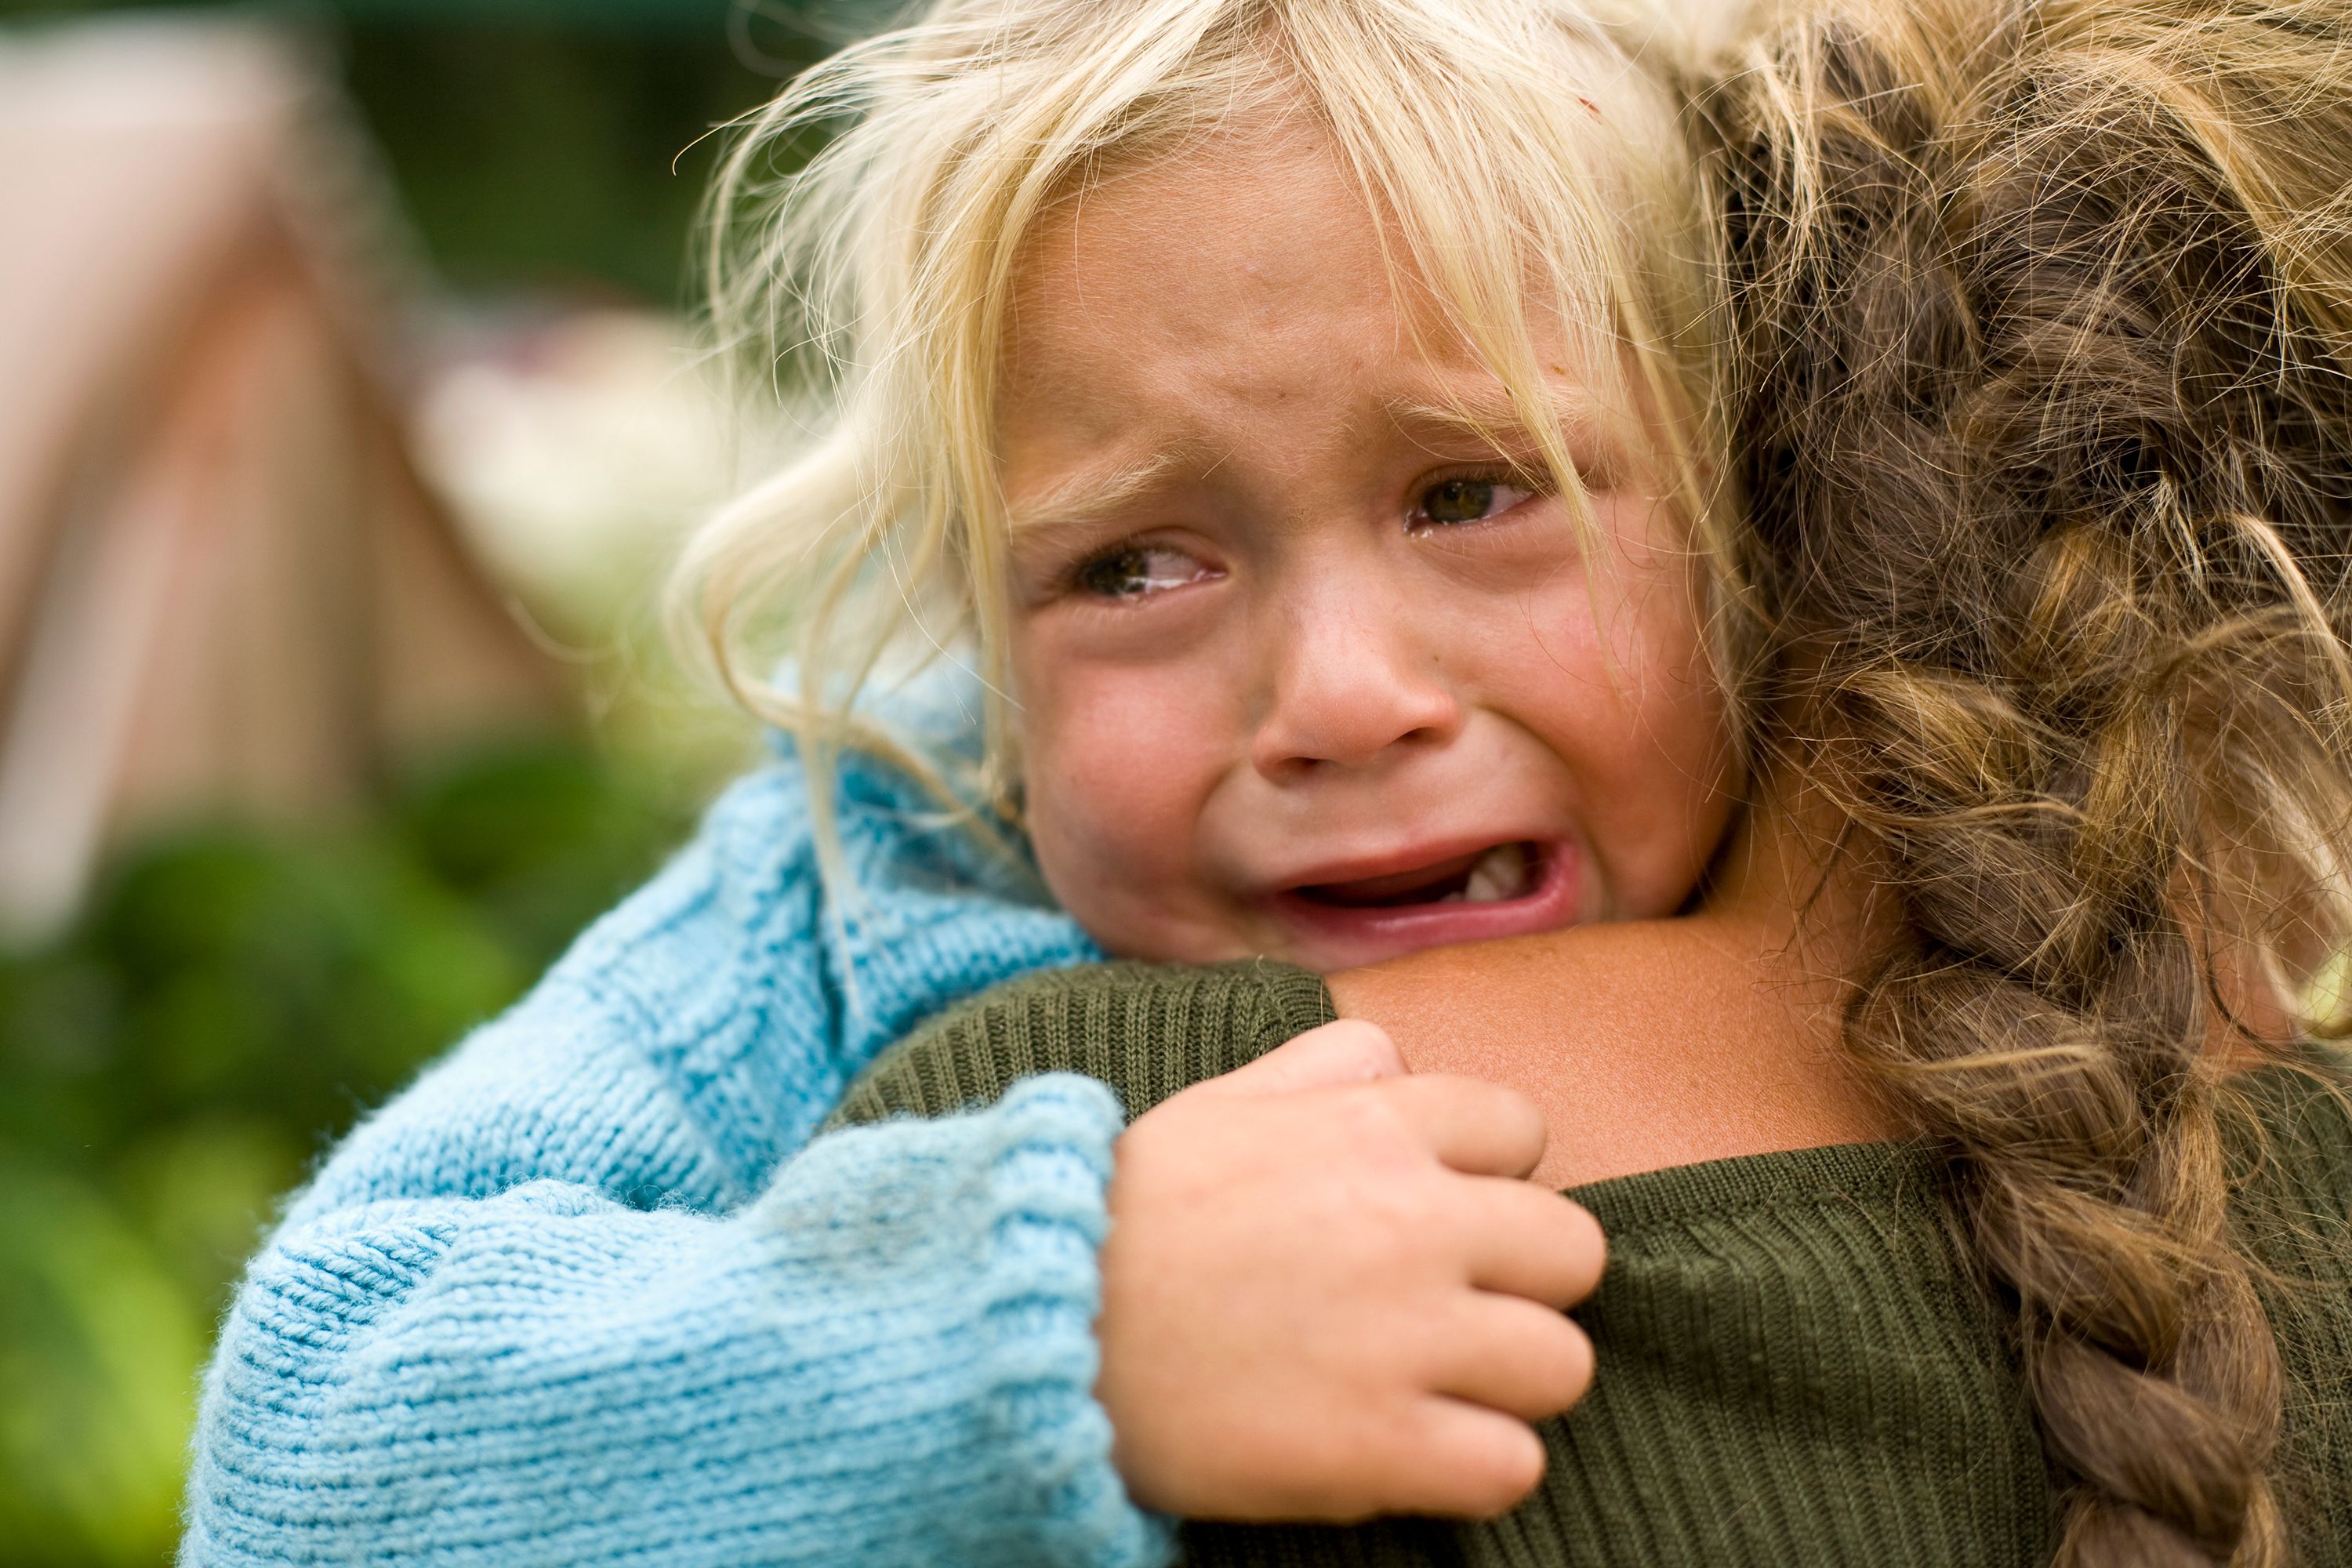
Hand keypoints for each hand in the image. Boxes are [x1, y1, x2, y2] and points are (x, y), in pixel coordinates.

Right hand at [1095, 1019, 1604, 1521]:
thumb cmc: (1128, 1215)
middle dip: (1523, 1284)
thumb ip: (1325, 1067)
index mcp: (1375, 1125)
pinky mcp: (1381, 1447)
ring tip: (1438, 1388)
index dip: (1488, 1179)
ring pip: (1562, 1364)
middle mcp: (1410, 1221)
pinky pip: (1514, 1466)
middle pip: (1574, 1250)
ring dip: (1510, 1383)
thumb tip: (1398, 1062)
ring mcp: (1403, 1337)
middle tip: (1453, 1311)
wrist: (1036, 1331)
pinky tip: (1416, 1452)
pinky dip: (1476, 1469)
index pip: (1523, 1131)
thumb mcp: (1222, 1103)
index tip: (1438, 1218)